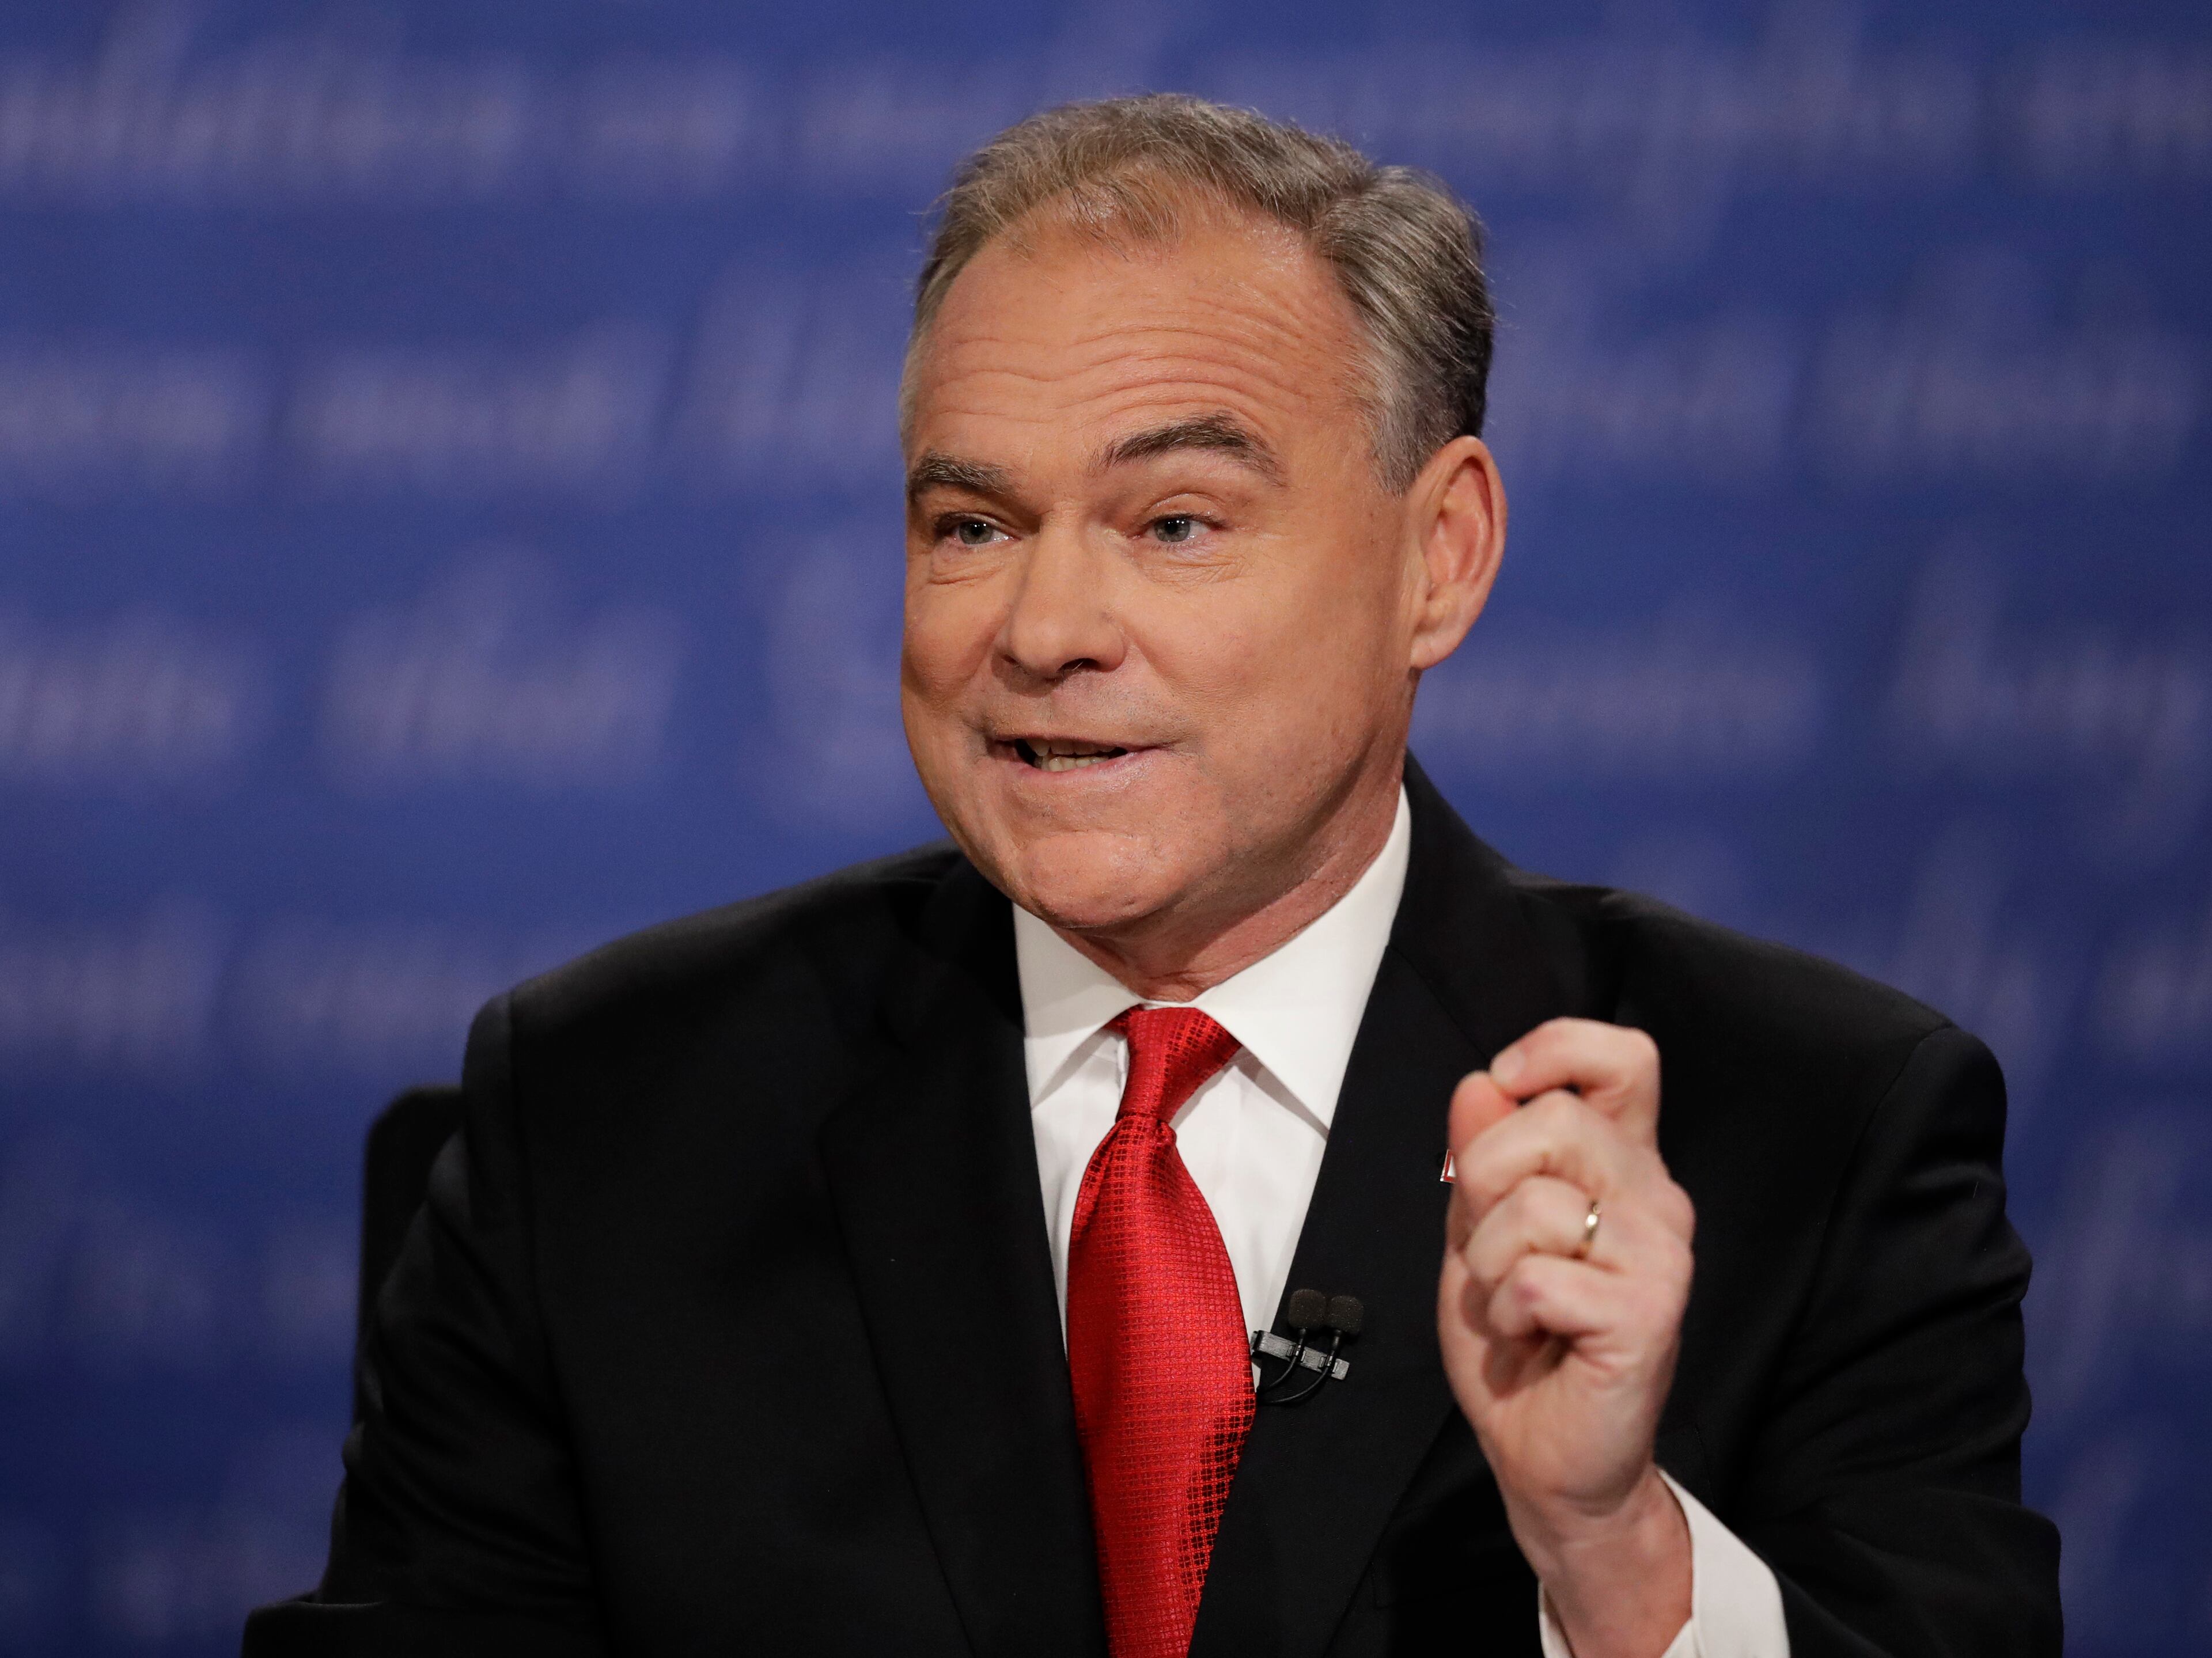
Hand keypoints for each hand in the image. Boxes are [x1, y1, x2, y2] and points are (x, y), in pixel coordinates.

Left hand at [1436, 1018, 1695, 1657]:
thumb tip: (1479, 1084)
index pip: (1624, 1057)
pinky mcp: (1650, 1312)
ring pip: (1535, 1201)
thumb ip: (1481, 1156)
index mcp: (1620, 1165)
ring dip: (1488, 1260)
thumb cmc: (1519, 1338)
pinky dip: (1505, 1309)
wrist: (1545, 1453)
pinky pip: (1536, 1276)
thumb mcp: (1478, 1230)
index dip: (1558, 1047)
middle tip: (1491, 1246)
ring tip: (1513, 1303)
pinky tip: (1529, 1336)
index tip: (1506, 1083)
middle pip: (1555, 1119)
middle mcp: (1655, 1197)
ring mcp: (1662, 1253)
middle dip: (1484, 1178)